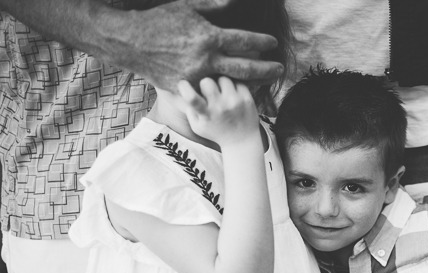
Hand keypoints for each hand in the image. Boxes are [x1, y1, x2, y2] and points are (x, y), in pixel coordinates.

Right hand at [109, 0, 281, 90]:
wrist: (131, 43)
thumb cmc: (160, 20)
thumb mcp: (187, 6)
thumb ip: (213, 5)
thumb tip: (234, 1)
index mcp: (209, 37)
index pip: (244, 41)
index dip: (262, 43)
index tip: (273, 43)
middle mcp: (206, 59)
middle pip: (246, 68)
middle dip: (266, 69)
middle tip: (281, 69)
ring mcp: (196, 77)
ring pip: (231, 84)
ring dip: (250, 83)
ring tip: (263, 81)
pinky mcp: (186, 89)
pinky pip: (210, 92)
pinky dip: (224, 91)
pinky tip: (236, 92)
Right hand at [177, 77, 259, 146]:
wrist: (242, 142)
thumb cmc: (216, 132)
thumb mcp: (198, 126)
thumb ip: (188, 109)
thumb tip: (180, 90)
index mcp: (206, 115)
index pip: (192, 98)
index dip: (184, 87)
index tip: (184, 83)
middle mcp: (221, 108)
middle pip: (207, 82)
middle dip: (206, 84)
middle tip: (209, 92)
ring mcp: (235, 102)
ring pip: (223, 79)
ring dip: (220, 84)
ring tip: (222, 94)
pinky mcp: (247, 99)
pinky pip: (237, 82)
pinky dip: (234, 87)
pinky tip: (233, 96)